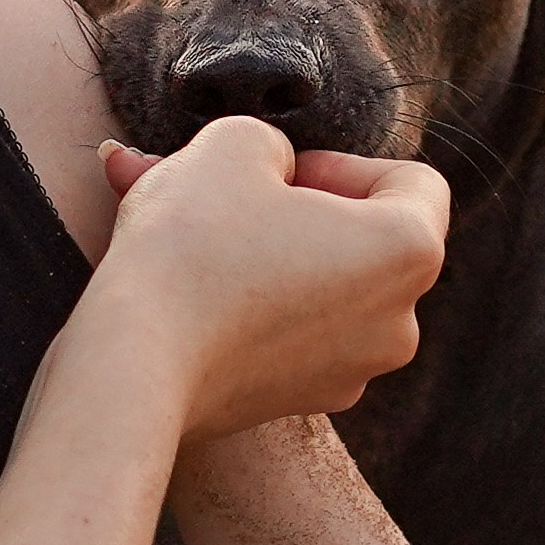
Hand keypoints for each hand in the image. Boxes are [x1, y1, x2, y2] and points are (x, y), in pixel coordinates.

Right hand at [95, 124, 448, 432]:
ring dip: (254, 246)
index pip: (412, 181)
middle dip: (286, 205)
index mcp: (409, 252)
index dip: (340, 161)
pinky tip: (175, 278)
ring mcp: (349, 371)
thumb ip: (272, 143)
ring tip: (174, 219)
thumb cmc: (194, 243)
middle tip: (217, 188)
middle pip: (358, 238)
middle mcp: (399, 323)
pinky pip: (281, 328)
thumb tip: (272, 175)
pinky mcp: (296, 401)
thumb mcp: (233, 143)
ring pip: (311, 283)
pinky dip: (241, 298)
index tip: (278, 171)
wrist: (133, 364)